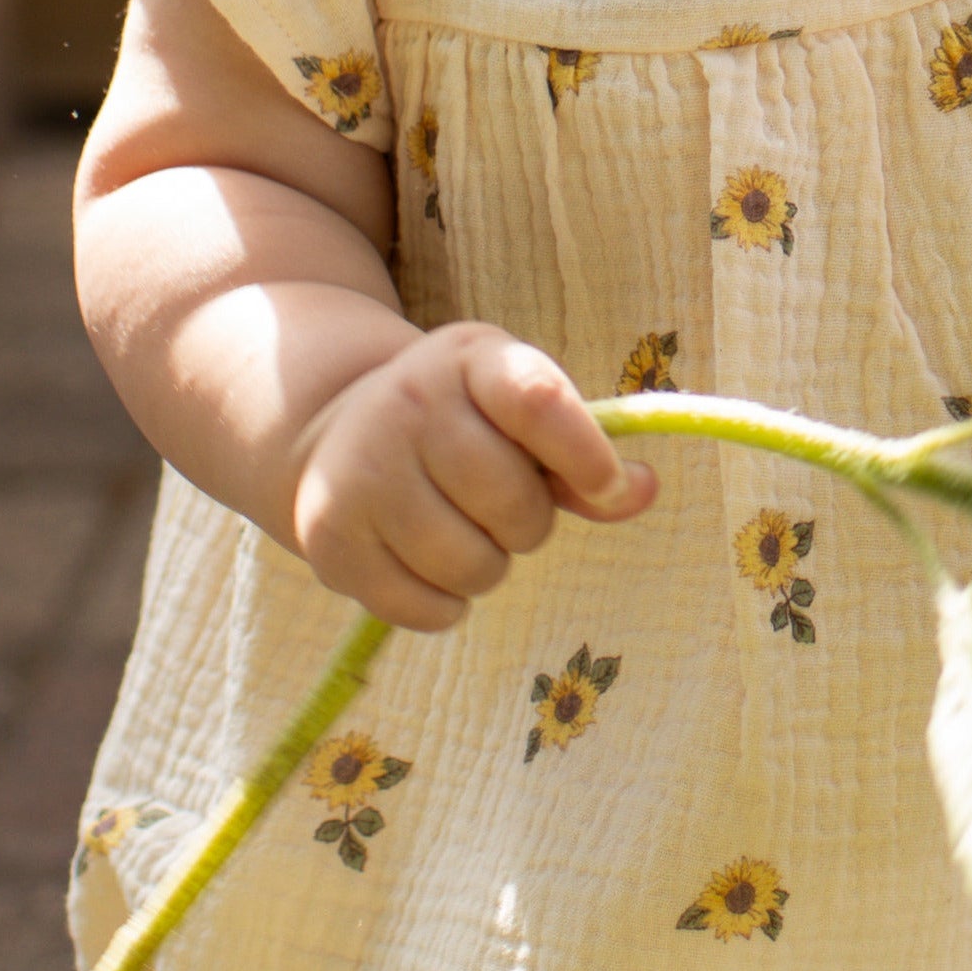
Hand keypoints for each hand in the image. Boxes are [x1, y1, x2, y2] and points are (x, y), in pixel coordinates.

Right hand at [288, 321, 656, 629]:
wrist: (336, 428)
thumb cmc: (459, 425)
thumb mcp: (517, 412)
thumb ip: (583, 456)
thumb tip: (643, 489)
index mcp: (469, 358)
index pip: (538, 402)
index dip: (587, 456)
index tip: (611, 485)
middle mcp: (406, 403)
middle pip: (513, 503)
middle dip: (527, 523)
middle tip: (500, 507)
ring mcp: (359, 469)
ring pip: (474, 566)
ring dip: (487, 566)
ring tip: (460, 531)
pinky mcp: (328, 538)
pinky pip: (429, 611)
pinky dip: (445, 605)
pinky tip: (423, 563)